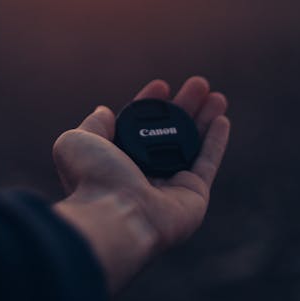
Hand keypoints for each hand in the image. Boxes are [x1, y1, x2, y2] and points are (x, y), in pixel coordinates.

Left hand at [52, 77, 229, 293]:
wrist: (114, 216)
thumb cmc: (92, 180)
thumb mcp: (77, 142)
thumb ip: (93, 125)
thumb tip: (104, 111)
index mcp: (117, 162)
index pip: (139, 127)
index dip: (151, 104)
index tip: (162, 85)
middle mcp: (144, 175)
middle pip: (170, 133)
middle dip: (185, 106)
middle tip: (199, 84)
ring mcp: (170, 187)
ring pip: (192, 145)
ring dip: (205, 118)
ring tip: (217, 95)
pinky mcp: (194, 197)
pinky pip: (207, 164)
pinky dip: (216, 142)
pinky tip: (222, 120)